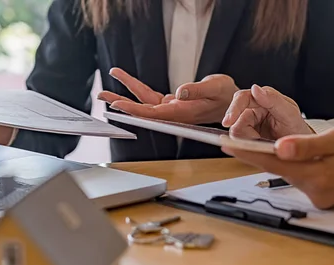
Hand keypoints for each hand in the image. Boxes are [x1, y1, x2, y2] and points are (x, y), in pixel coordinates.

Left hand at [98, 68, 238, 123]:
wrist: (231, 102)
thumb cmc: (225, 95)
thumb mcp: (215, 87)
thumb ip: (197, 90)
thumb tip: (180, 92)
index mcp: (182, 113)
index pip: (153, 114)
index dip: (135, 110)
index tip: (119, 106)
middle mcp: (173, 114)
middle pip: (142, 110)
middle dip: (121, 104)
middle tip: (102, 97)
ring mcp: (171, 109)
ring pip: (143, 103)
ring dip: (124, 96)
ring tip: (105, 91)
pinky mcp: (171, 103)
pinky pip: (150, 96)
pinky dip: (136, 89)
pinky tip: (125, 80)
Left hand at [222, 125, 333, 208]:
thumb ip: (310, 146)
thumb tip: (279, 148)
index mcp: (319, 175)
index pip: (274, 162)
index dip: (247, 152)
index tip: (226, 144)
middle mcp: (316, 192)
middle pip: (278, 170)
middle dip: (257, 155)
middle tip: (233, 141)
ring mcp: (320, 199)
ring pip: (289, 175)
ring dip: (278, 161)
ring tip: (262, 145)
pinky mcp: (325, 200)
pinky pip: (302, 181)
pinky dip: (294, 168)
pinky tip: (292, 156)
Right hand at [223, 84, 312, 139]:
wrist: (300, 149)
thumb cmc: (297, 129)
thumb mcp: (290, 114)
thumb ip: (273, 100)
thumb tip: (255, 89)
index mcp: (264, 98)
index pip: (242, 98)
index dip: (233, 109)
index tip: (228, 122)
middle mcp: (254, 108)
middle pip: (234, 118)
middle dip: (243, 130)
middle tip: (254, 138)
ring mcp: (249, 123)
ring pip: (235, 131)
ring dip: (247, 139)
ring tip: (263, 140)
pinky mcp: (246, 136)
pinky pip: (238, 141)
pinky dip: (247, 145)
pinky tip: (259, 143)